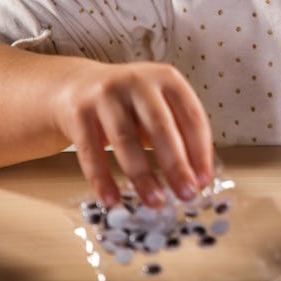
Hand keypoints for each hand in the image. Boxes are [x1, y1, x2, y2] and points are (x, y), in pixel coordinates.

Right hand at [52, 60, 214, 206]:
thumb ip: (179, 133)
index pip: (192, 116)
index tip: (203, 180)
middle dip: (176, 165)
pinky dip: (102, 179)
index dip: (200, 151)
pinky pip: (91, 151)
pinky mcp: (78, 112)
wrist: (77, 85)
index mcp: (167, 78)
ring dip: (143, 176)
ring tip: (155, 202)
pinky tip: (112, 199)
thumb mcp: (159, 105)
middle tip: (186, 194)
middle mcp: (138, 82)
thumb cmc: (129, 102)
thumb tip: (197, 177)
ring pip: (126, 140)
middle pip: (161, 126)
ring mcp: (106, 95)